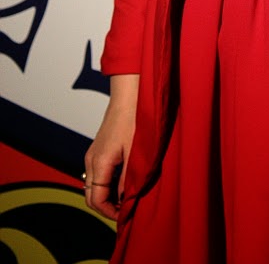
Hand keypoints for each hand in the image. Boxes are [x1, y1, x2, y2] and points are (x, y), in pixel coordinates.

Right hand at [84, 74, 138, 220]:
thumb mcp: (135, 152)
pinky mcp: (98, 149)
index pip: (96, 199)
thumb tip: (124, 199)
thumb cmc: (134, 120)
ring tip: (126, 198)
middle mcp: (91, 160)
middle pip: (91, 195)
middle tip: (126, 210)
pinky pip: (97, 174)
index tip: (124, 216)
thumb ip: (128, 178)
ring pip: (92, 185)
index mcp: (100, 162)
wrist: (129, 95)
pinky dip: (106, 185)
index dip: (109, 212)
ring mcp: (93, 154)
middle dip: (106, 207)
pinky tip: (122, 182)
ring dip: (106, 196)